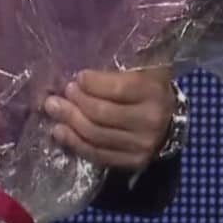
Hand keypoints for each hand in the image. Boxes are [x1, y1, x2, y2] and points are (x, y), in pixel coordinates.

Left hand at [42, 67, 173, 170]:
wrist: (170, 119)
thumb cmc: (148, 85)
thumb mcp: (142, 67)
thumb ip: (118, 63)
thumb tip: (82, 61)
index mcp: (153, 90)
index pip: (117, 89)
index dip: (92, 84)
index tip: (77, 78)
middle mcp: (150, 120)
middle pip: (101, 114)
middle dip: (74, 103)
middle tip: (56, 96)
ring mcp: (143, 144)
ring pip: (96, 136)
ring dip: (69, 122)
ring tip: (53, 110)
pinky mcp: (134, 162)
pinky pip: (99, 155)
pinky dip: (75, 144)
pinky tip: (60, 132)